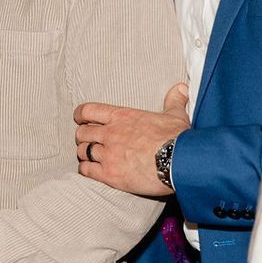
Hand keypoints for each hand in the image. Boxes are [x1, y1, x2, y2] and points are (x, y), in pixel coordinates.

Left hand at [75, 82, 190, 196]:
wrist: (179, 163)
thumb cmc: (177, 139)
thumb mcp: (175, 115)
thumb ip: (174, 100)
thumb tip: (181, 88)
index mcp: (121, 116)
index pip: (88, 111)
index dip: (80, 115)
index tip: (80, 119)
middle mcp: (110, 133)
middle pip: (81, 133)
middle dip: (82, 137)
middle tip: (88, 141)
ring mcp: (108, 154)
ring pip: (82, 151)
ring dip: (84, 154)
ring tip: (89, 157)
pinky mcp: (110, 174)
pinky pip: (86, 170)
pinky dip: (85, 170)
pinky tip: (89, 170)